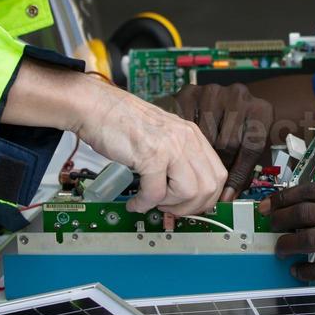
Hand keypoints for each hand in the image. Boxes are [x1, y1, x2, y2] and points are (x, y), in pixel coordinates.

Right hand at [73, 86, 226, 215]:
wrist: (97, 107)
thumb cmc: (122, 123)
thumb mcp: (161, 136)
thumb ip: (176, 159)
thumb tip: (185, 193)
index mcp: (191, 135)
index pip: (218, 175)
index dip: (206, 198)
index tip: (190, 206)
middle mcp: (186, 138)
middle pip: (209, 187)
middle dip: (190, 207)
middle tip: (169, 207)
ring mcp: (170, 146)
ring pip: (189, 192)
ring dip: (169, 205)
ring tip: (151, 201)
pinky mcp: (151, 155)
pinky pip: (156, 193)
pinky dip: (145, 204)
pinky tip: (135, 201)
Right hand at [171, 83, 273, 200]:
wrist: (228, 101)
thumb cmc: (242, 130)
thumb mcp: (250, 147)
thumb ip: (244, 171)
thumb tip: (227, 199)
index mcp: (261, 110)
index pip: (252, 147)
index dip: (238, 175)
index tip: (226, 194)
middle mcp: (239, 95)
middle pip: (227, 142)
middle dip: (218, 166)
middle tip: (209, 178)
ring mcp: (213, 91)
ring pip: (205, 136)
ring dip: (200, 153)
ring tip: (197, 163)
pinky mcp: (190, 92)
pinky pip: (186, 126)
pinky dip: (185, 140)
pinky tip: (186, 145)